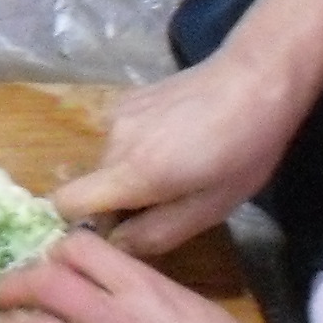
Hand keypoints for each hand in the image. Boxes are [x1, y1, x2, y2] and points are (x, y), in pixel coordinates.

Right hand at [54, 0, 322, 255]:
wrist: (256, 78)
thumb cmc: (245, 149)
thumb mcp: (212, 207)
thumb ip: (158, 233)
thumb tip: (118, 245)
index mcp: (133, 173)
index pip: (66, 203)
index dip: (85, 221)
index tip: (121, 226)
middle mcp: (113, 141)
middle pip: (92, 184)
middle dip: (120, 199)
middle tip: (171, 196)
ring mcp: (118, 114)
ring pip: (108, 161)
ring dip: (133, 172)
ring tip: (181, 162)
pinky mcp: (129, 97)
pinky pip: (120, 137)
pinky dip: (139, 146)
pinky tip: (179, 136)